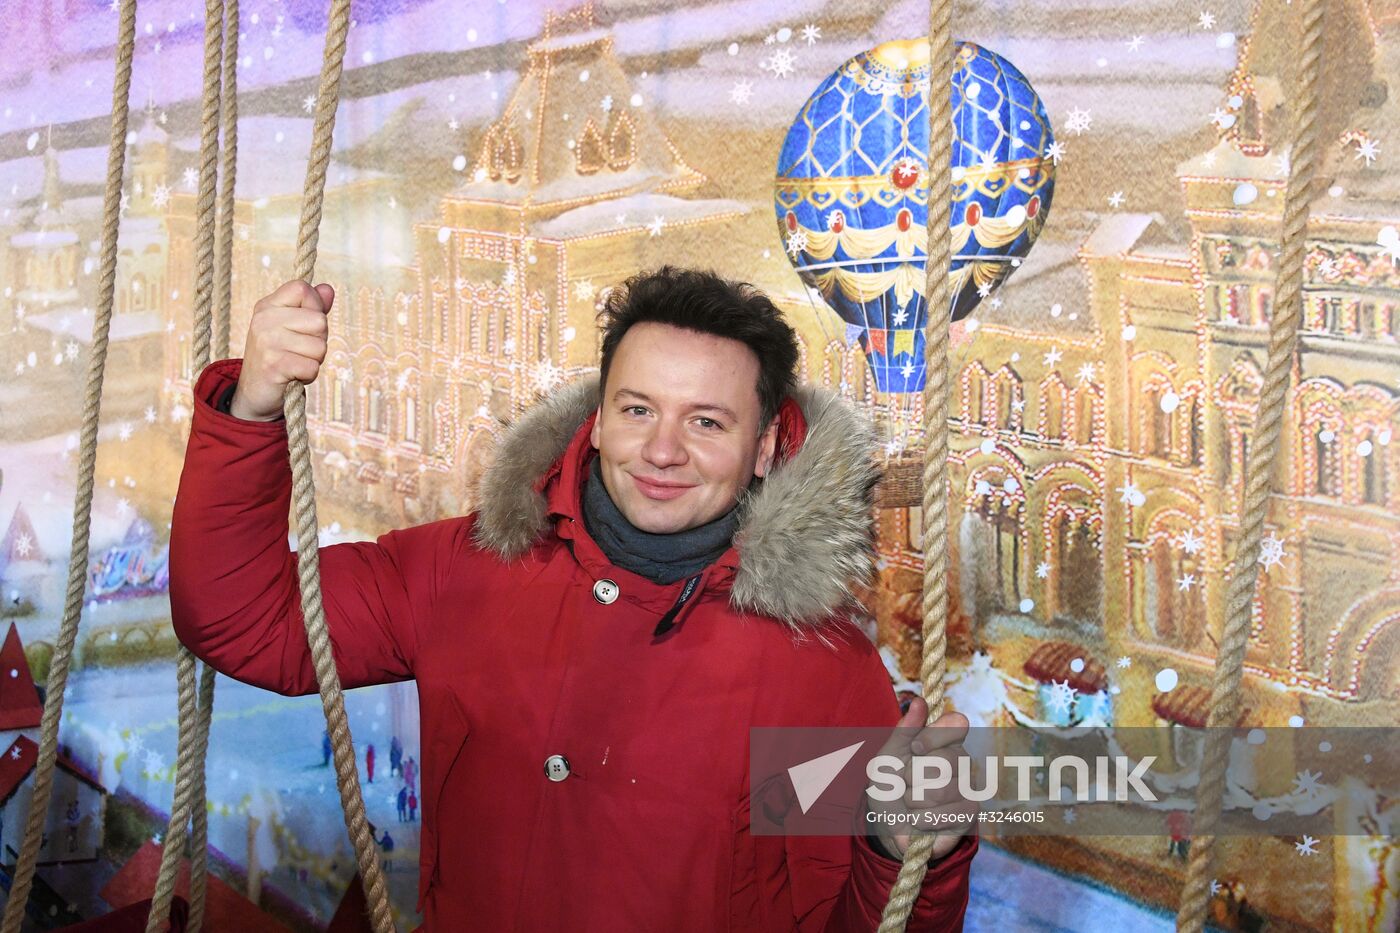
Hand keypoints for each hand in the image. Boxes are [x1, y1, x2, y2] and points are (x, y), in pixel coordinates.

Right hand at [230, 280, 334, 420]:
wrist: (255, 393)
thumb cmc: (280, 356)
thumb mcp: (293, 327)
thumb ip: (311, 308)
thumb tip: (328, 289)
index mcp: (267, 305)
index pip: (303, 288)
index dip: (315, 307)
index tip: (303, 325)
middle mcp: (264, 320)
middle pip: (319, 320)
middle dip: (318, 340)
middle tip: (298, 350)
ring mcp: (267, 342)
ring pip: (320, 346)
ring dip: (314, 360)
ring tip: (294, 363)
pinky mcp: (273, 365)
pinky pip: (313, 367)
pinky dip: (308, 375)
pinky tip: (293, 375)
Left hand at [863, 697, 975, 861]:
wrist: (889, 826)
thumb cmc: (890, 786)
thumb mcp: (887, 757)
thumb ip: (904, 731)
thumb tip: (918, 702)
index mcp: (945, 740)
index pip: (957, 723)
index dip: (934, 735)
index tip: (915, 749)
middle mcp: (963, 759)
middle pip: (947, 759)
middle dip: (915, 775)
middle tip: (907, 783)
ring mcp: (970, 786)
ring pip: (944, 789)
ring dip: (915, 800)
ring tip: (911, 803)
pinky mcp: (970, 813)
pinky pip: (948, 814)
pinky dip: (923, 819)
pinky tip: (919, 820)